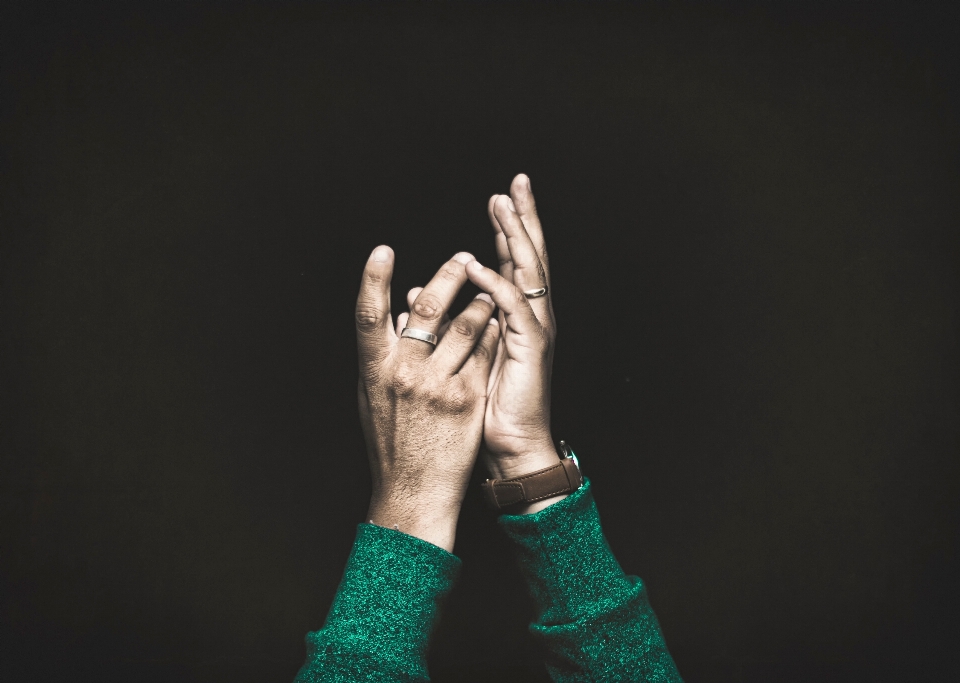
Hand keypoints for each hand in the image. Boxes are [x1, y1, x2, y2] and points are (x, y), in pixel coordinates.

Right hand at [355, 247, 500, 550]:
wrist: (414, 489)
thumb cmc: (390, 440)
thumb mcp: (374, 396)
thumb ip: (385, 355)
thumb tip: (399, 313)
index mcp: (375, 369)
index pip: (368, 314)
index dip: (373, 279)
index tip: (383, 250)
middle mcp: (405, 373)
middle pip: (428, 310)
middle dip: (449, 276)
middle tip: (463, 257)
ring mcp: (439, 385)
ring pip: (467, 326)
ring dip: (480, 300)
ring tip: (489, 289)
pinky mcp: (468, 398)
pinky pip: (486, 353)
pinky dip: (493, 333)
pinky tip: (500, 323)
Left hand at [400, 175, 561, 512]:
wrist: (511, 446)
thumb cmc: (486, 405)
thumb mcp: (463, 354)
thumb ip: (445, 320)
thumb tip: (415, 295)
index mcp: (517, 316)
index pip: (516, 261)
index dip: (509, 228)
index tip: (500, 196)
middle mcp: (532, 317)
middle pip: (532, 256)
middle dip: (524, 218)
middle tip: (517, 183)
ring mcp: (534, 332)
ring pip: (529, 274)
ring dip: (515, 238)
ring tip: (503, 207)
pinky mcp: (531, 351)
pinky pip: (515, 311)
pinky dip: (498, 286)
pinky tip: (481, 266)